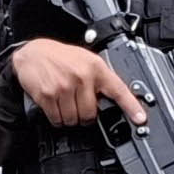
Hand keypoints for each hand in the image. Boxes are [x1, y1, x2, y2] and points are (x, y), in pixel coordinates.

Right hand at [10, 40, 144, 127]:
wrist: (33, 53)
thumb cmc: (60, 57)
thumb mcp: (86, 60)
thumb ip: (99, 78)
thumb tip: (111, 99)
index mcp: (95, 68)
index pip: (118, 90)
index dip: (131, 106)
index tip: (140, 118)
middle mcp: (81, 77)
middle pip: (90, 114)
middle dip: (85, 116)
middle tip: (79, 106)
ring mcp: (63, 87)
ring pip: (73, 119)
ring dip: (69, 118)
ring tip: (66, 104)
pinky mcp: (48, 95)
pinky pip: (57, 119)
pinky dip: (57, 118)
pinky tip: (55, 106)